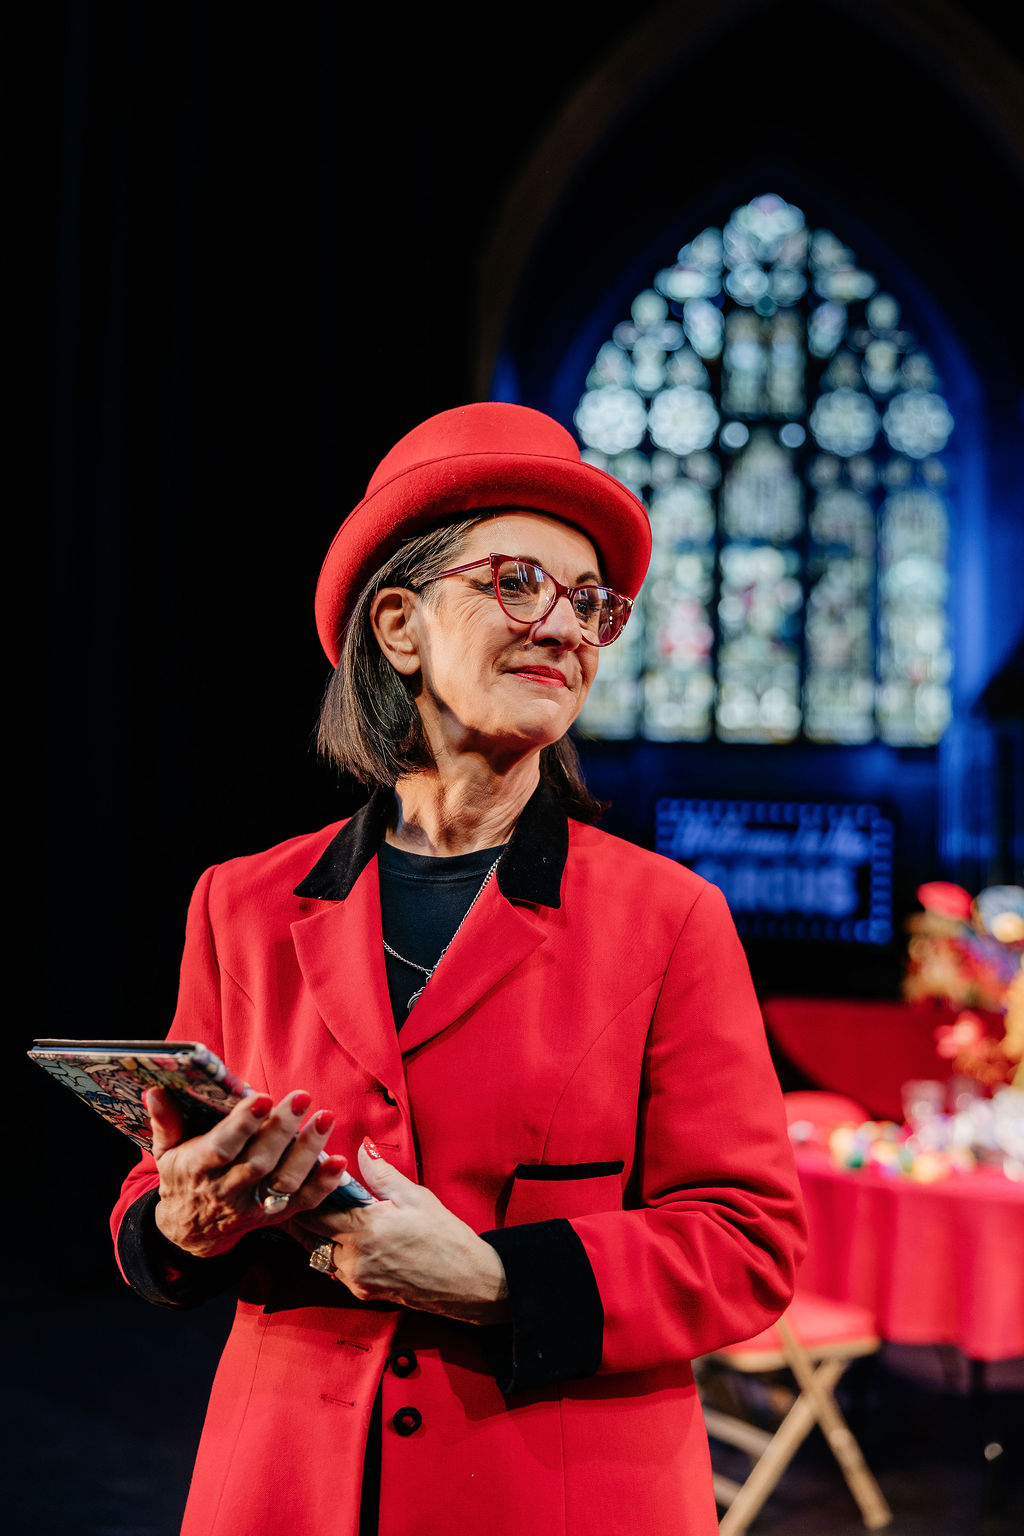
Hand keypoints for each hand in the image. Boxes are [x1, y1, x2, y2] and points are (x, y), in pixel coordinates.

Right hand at [147, 1086, 347, 1257]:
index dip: (242, 1125)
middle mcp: (227, 1191)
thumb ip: (165, 1121)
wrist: (190, 1230)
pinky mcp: (275, 1215)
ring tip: (326, 1117)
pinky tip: (340, 1160)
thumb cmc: (182, 1177)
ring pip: (284, 1181)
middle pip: (258, 1163)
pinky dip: (323, 1184)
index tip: (261, 1098)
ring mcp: (253, 1206)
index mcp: (198, 1170)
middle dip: (281, 1130)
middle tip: (302, 1097)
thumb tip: (156, 1089)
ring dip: (308, 1151)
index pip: (221, 1148)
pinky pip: (302, 1202)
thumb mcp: (165, 1151)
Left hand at [291, 1139, 509, 1324]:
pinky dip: (333, 1250)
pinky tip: (344, 1235)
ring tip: (323, 1211)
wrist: (467, 1282)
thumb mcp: (416, 1197)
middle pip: (308, 1233)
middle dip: (303, 1212)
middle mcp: (353, 1258)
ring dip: (317, 1233)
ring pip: (318, 1252)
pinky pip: (334, 1268)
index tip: (304, 1175)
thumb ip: (381, 1174)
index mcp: (364, 1229)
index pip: (315, 1209)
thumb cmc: (445, 1237)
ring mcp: (356, 1279)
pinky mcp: (361, 1292)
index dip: (306, 1191)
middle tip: (303, 1191)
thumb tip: (362, 1147)